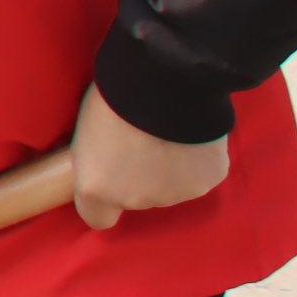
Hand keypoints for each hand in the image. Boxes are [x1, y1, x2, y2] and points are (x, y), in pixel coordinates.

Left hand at [70, 83, 231, 229]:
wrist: (163, 80)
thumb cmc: (114, 97)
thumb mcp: (88, 132)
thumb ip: (99, 160)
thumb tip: (109, 161)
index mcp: (98, 189)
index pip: (97, 217)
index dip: (104, 196)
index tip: (108, 176)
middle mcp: (136, 200)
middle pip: (138, 197)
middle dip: (138, 174)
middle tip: (140, 139)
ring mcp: (176, 193)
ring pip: (171, 186)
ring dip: (169, 167)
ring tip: (167, 132)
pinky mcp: (208, 179)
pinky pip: (200, 172)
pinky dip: (198, 158)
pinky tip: (192, 134)